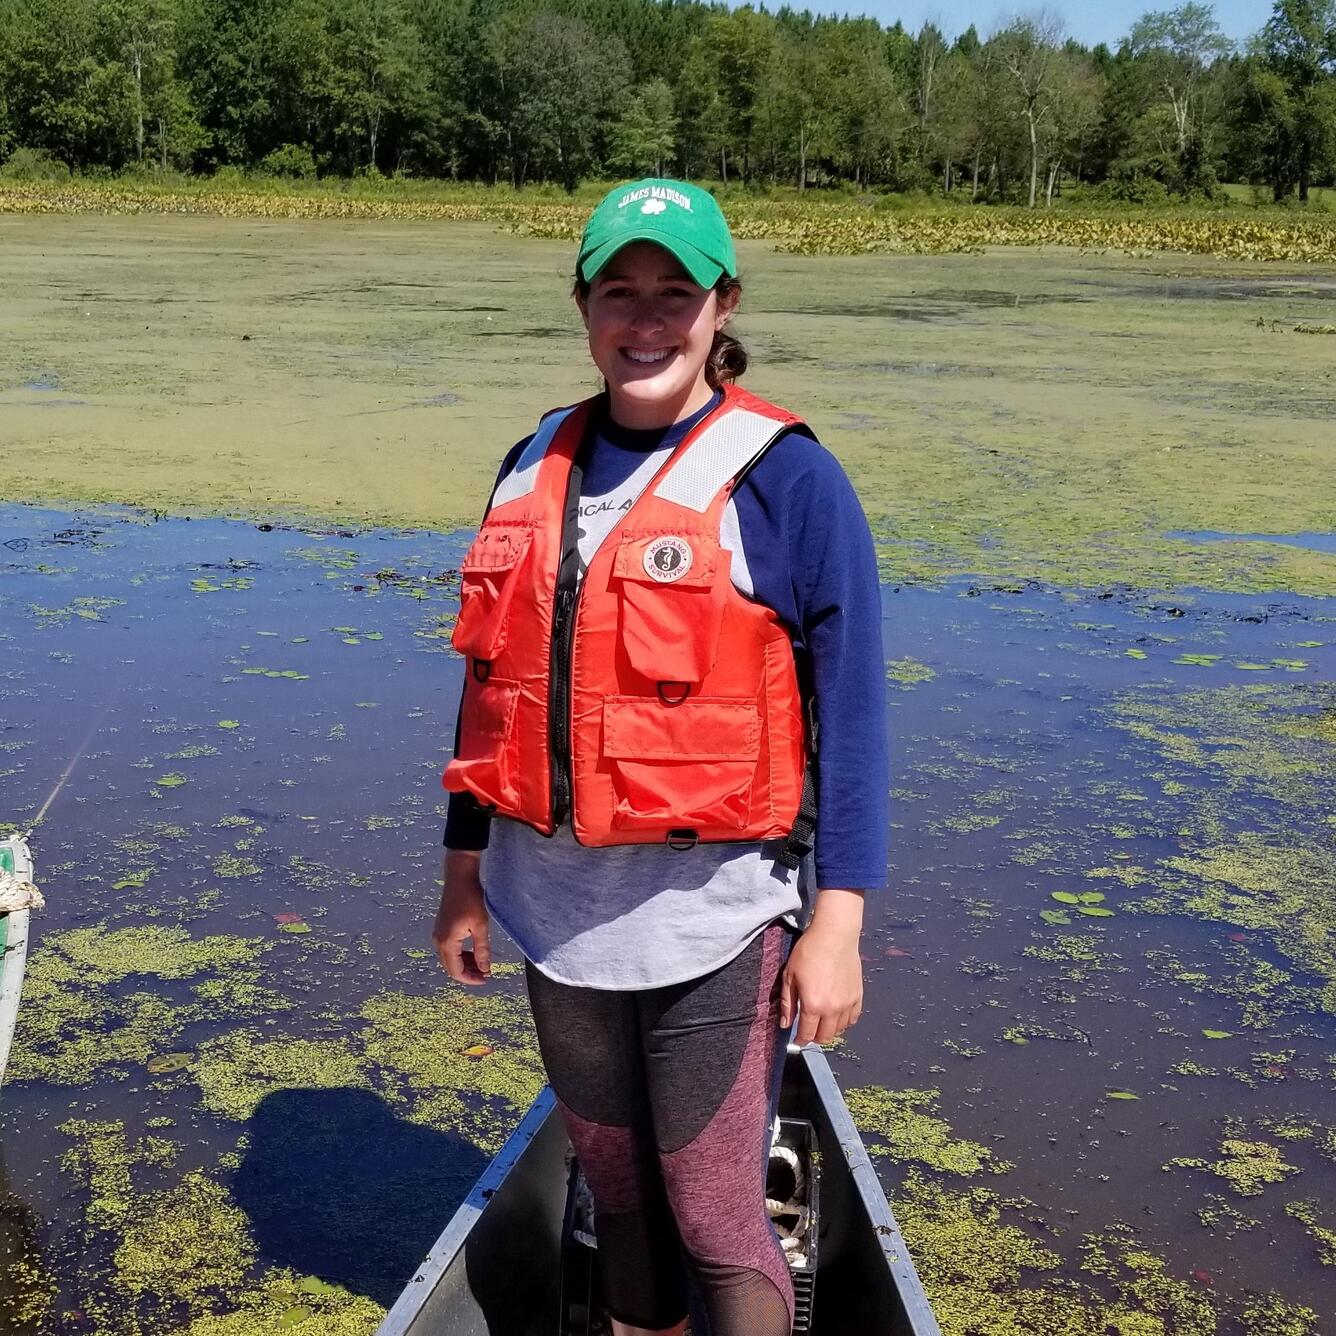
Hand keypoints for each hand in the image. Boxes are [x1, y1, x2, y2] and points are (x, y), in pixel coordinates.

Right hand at [433, 850, 491, 984]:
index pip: (456, 971)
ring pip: (450, 958)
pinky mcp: (441, 928)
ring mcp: (438, 934)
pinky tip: (474, 952)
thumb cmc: (471, 899)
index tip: (486, 979)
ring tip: (483, 964)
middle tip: (486, 973)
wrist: (459, 877)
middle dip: (468, 973)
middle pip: (451, 967)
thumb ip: (482, 949)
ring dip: (465, 964)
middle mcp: (438, 941)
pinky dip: (461, 954)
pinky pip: (449, 949)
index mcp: (447, 943)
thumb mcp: (480, 925)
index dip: (471, 979)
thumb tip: (485, 969)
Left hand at [780, 889, 863, 1045]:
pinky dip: (844, 1022)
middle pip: (825, 1037)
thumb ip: (787, 1003)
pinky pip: (853, 1019)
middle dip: (814, 1038)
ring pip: (839, 1030)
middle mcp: (832, 1009)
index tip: (797, 1040)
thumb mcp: (790, 976)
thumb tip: (785, 1024)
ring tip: (821, 1023)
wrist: (834, 935)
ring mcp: (847, 1003)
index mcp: (813, 1005)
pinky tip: (837, 1016)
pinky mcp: (858, 996)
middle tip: (808, 1032)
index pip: (807, 1034)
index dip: (800, 1040)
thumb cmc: (809, 952)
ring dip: (829, 1031)